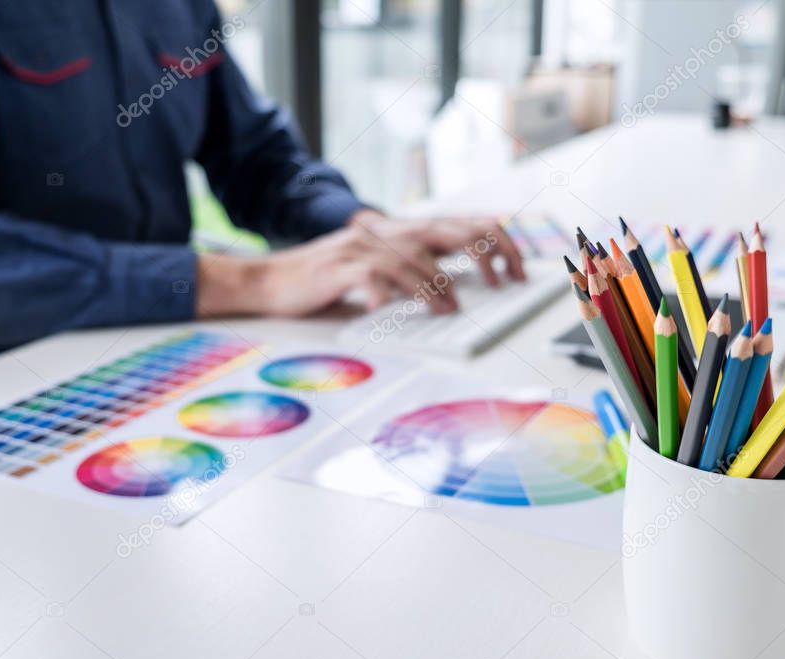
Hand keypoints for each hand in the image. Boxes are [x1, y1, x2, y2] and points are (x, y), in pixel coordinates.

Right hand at [195, 212, 524, 317]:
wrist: (268, 282)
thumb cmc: (321, 283)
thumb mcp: (372, 272)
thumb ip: (406, 272)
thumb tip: (451, 289)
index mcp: (394, 231)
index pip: (454, 225)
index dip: (491, 238)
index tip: (515, 263)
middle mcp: (382, 232)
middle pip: (447, 230)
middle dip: (485, 251)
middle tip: (509, 278)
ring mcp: (360, 246)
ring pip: (414, 257)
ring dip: (438, 284)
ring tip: (451, 308)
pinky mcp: (339, 267)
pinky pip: (374, 276)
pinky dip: (390, 291)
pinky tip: (397, 308)